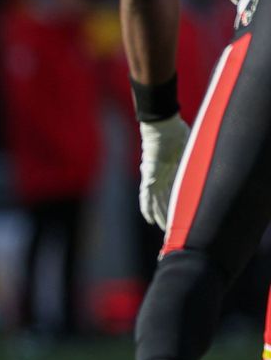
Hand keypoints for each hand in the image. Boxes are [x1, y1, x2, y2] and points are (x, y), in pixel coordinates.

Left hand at [139, 115, 189, 230]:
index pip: (173, 193)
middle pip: (164, 201)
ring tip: (165, 230)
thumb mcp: (190, 152)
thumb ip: (195, 163)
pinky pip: (146, 197)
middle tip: (172, 230)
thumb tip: (212, 168)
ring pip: (156, 203)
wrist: (163, 129)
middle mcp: (160, 176)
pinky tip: (150, 220)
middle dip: (169, 215)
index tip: (179, 217)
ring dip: (160, 216)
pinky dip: (148, 208)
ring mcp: (153, 178)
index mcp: (170, 171)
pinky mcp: (148, 178)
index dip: (175, 205)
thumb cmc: (177, 135)